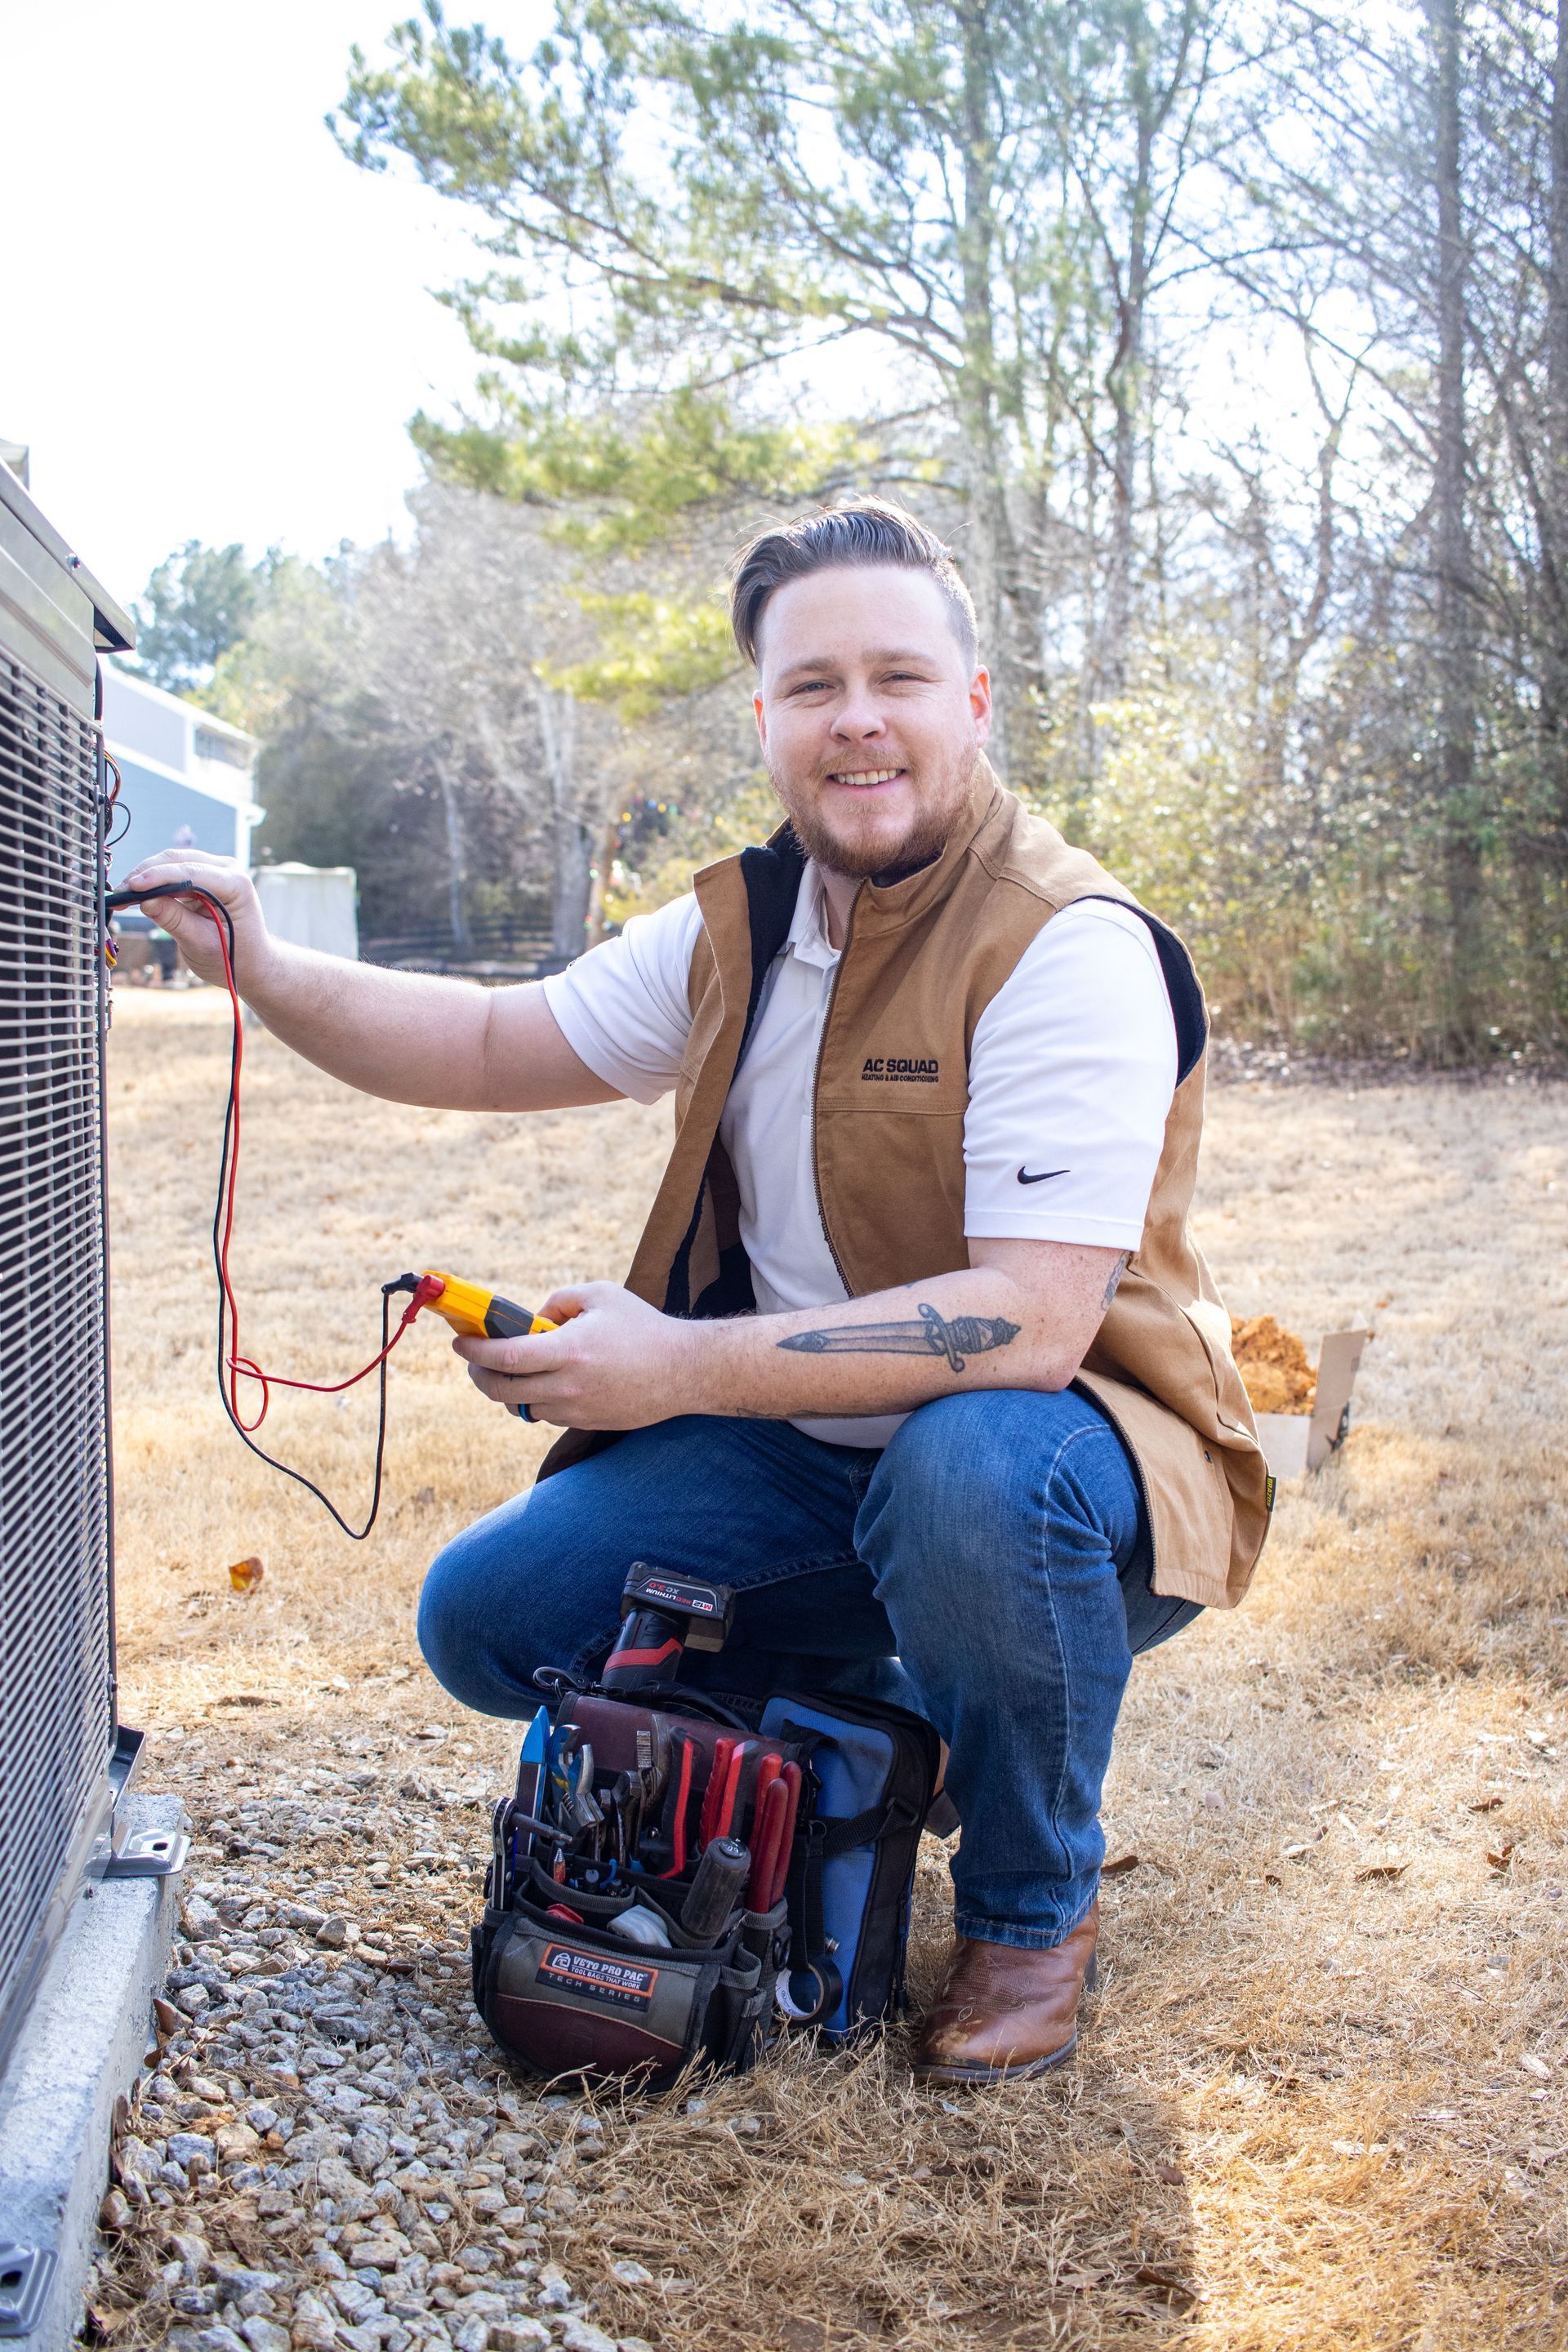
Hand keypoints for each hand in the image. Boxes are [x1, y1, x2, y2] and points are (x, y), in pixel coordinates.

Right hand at [119, 852, 275, 993]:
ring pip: (173, 861)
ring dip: (147, 875)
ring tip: (123, 895)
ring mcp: (216, 870)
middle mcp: (227, 870)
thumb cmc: (234, 958)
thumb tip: (145, 901)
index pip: (191, 872)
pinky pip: (174, 871)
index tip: (133, 886)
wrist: (251, 963)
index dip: (159, 877)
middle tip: (120, 892)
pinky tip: (135, 893)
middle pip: (178, 859)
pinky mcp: (204, 877)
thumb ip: (175, 921)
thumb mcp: (202, 944)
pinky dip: (154, 881)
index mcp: (235, 885)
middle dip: (147, 873)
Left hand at [453, 1281, 702, 1429]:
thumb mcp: (599, 1296)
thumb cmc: (643, 1327)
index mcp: (569, 1350)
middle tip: (475, 1360)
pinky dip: (537, 1398)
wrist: (685, 1371)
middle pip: (502, 1391)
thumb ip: (557, 1301)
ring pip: (522, 1406)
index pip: (506, 1356)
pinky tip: (547, 1380)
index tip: (460, 1342)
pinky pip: (547, 1414)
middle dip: (479, 1375)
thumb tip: (530, 1322)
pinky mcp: (587, 1423)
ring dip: (509, 1389)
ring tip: (512, 1368)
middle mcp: (568, 1386)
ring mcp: (576, 1410)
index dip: (475, 1350)